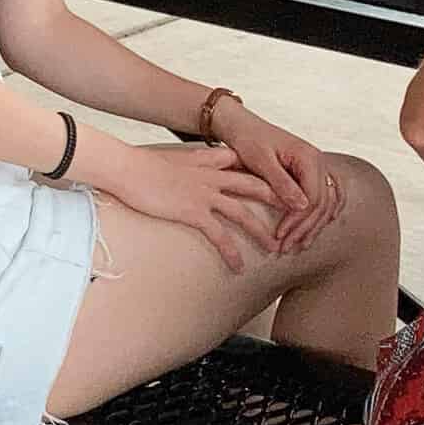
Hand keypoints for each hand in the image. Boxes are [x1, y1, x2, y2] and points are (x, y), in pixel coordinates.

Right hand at [113, 146, 279, 272]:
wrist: (127, 168)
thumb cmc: (146, 165)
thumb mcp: (178, 157)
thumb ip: (198, 159)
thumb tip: (210, 162)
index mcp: (210, 163)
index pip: (247, 168)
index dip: (267, 179)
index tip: (284, 191)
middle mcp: (213, 176)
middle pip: (255, 187)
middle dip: (278, 203)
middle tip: (296, 219)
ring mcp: (204, 193)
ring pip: (244, 213)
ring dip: (262, 233)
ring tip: (276, 250)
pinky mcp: (192, 210)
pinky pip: (219, 234)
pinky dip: (231, 252)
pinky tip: (239, 267)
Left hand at [208, 99, 343, 253]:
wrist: (243, 126)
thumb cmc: (248, 140)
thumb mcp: (261, 161)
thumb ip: (282, 182)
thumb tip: (302, 206)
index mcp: (308, 156)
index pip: (313, 196)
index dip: (298, 220)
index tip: (281, 236)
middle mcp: (318, 160)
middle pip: (322, 203)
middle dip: (305, 228)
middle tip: (287, 248)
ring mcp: (318, 165)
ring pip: (327, 201)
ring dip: (315, 225)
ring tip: (300, 245)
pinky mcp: (312, 170)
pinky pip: (329, 193)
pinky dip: (327, 210)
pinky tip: (321, 224)